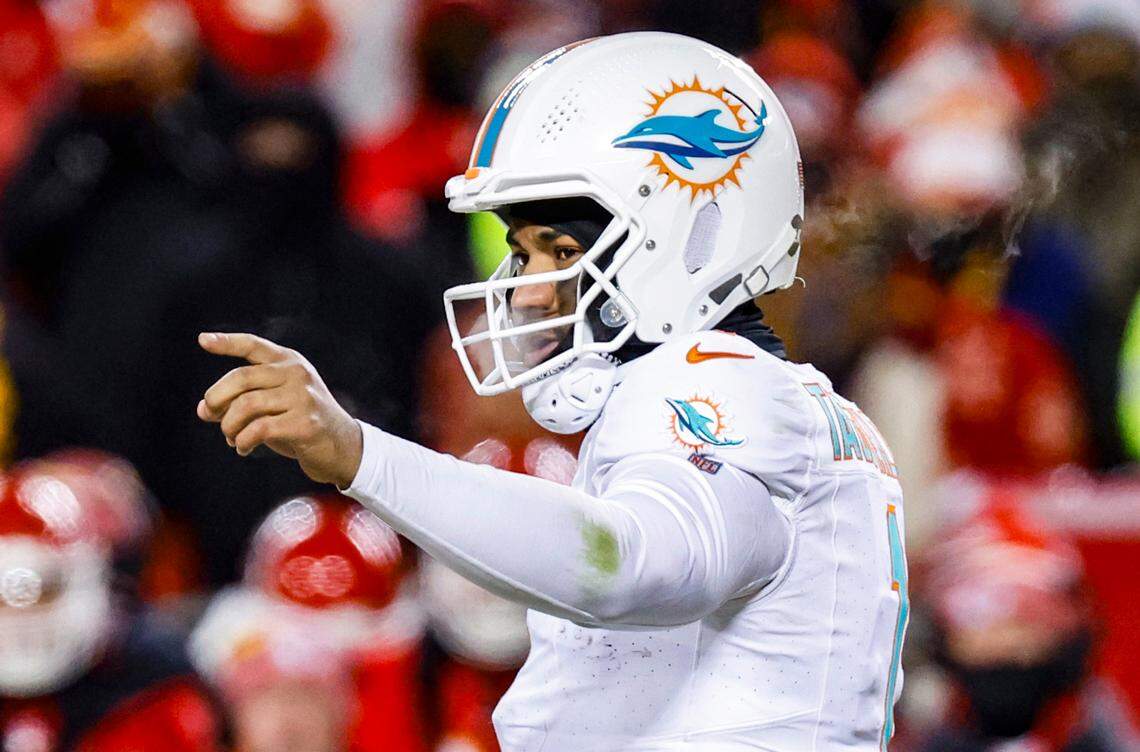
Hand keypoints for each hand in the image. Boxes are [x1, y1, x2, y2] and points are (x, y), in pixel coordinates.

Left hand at [196, 332, 362, 487]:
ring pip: (247, 405)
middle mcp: (297, 374)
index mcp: (289, 362)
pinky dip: (243, 441)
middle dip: (217, 398)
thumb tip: (203, 410)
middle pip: (241, 377)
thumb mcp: (273, 405)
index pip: (254, 345)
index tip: (202, 340)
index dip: (227, 342)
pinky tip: (243, 448)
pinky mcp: (306, 423)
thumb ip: (239, 403)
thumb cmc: (300, 423)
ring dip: (229, 425)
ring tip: (231, 437)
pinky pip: (259, 429)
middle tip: (209, 414)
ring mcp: (303, 397)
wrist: (341, 446)